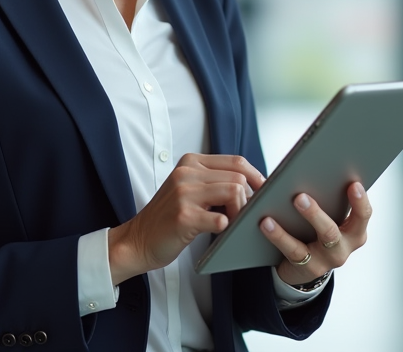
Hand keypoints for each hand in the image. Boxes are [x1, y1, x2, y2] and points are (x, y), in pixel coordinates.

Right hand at [108, 154, 265, 284]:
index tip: (264, 192)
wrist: (138, 240)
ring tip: (231, 223)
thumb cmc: (169, 218)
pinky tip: (219, 232)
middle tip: (241, 215)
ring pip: (234, 193)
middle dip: (248, 199)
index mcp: (191, 162)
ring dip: (240, 212)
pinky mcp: (184, 217)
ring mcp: (184, 194)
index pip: (236, 161)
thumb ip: (215, 181)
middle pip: (239, 178)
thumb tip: (255, 185)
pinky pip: (221, 219)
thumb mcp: (189, 189)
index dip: (257, 177)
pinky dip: (226, 227)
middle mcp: (187, 173)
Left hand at [262, 181, 371, 285]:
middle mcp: (344, 247)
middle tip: (300, 196)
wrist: (305, 266)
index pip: (363, 215)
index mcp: (354, 230)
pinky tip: (265, 221)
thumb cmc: (315, 228)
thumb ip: (326, 193)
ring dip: (301, 222)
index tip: (353, 183)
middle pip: (333, 230)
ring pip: (314, 241)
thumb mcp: (326, 213)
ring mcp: (326, 260)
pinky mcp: (307, 268)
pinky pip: (293, 250)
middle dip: (317, 213)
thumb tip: (316, 158)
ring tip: (286, 204)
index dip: (360, 201)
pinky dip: (279, 235)